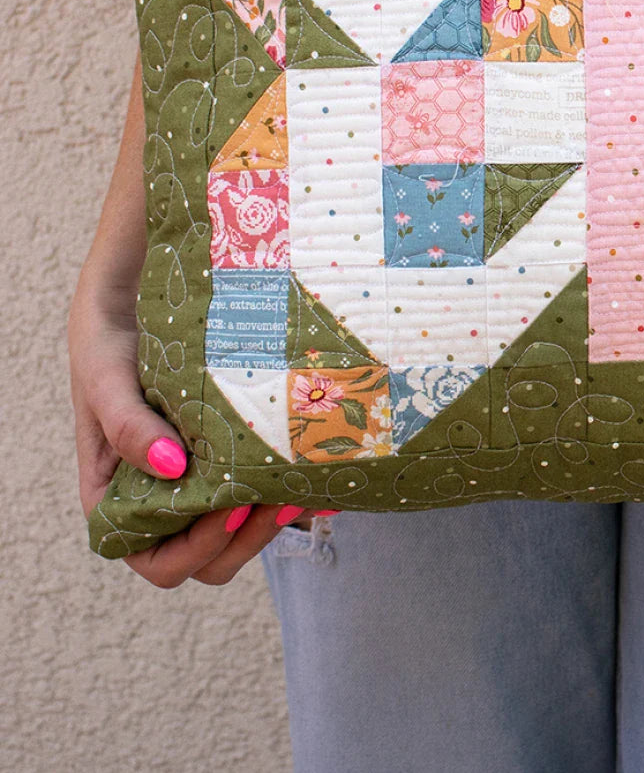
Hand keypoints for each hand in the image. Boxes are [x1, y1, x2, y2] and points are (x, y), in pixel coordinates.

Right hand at [69, 280, 306, 585]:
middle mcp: (161, 501)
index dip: (194, 548)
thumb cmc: (108, 343)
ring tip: (306, 486)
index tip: (228, 505)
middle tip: (279, 501)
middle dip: (246, 540)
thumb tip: (172, 468)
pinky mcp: (230, 455)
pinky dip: (292, 487)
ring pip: (241, 530)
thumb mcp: (106, 380)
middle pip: (207, 558)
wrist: (135, 296)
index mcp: (118, 502)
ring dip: (274, 520)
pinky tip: (325, 471)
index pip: (156, 560)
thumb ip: (127, 425)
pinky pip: (262, 488)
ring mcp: (199, 481)